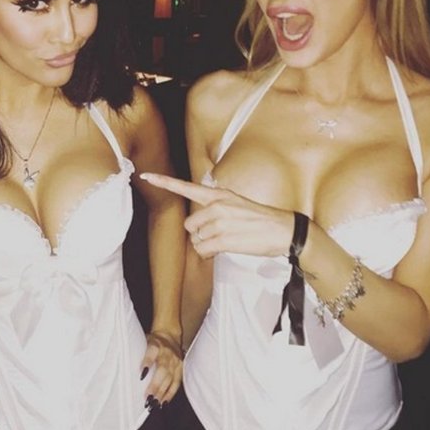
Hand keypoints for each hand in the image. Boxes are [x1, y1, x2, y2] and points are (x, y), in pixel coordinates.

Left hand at [140, 173, 291, 258]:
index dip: (163, 182)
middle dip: (199, 234)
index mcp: (218, 195)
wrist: (283, 230)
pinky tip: (224, 249)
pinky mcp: (224, 238)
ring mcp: (220, 222)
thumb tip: (196, 226)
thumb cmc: (259, 220)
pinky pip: (203, 250)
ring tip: (227, 240)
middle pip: (189, 225)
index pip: (185, 187)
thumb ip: (214, 209)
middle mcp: (216, 206)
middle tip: (219, 235)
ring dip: (207, 245)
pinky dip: (210, 254)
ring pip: (196, 239)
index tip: (146, 175)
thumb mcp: (236, 204)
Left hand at [140, 330, 182, 409]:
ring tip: (154, 403)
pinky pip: (176, 383)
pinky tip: (163, 403)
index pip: (152, 351)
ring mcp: (175, 361)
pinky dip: (170, 394)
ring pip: (169, 378)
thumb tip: (120, 363)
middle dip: (155, 384)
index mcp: (156, 344)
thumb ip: (137, 350)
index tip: (142, 374)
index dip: (147, 362)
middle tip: (148, 397)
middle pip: (162, 369)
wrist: (169, 336)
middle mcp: (167, 353)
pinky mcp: (180, 369)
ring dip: (161, 392)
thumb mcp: (143, 340)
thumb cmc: (152, 341)